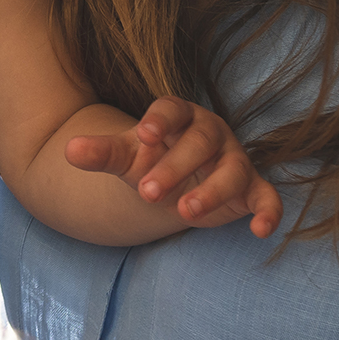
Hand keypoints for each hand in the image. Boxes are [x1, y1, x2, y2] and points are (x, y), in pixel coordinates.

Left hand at [65, 96, 282, 238]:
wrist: (176, 183)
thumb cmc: (151, 161)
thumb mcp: (126, 158)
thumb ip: (101, 152)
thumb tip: (70, 150)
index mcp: (179, 116)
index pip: (173, 108)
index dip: (160, 119)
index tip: (145, 135)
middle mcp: (211, 133)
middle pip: (200, 142)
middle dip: (175, 166)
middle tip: (147, 193)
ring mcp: (234, 159)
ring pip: (232, 170)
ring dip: (211, 190)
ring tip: (183, 212)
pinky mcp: (251, 188)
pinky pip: (266, 196)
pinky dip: (268, 211)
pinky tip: (260, 230)